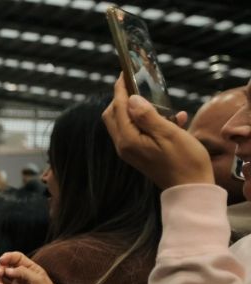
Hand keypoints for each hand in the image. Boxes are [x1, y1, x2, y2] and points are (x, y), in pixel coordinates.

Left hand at [102, 75, 211, 189]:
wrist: (190, 189)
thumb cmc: (184, 161)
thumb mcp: (169, 134)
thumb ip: (148, 116)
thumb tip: (131, 99)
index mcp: (128, 140)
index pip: (118, 108)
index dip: (120, 89)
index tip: (124, 73)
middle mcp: (124, 146)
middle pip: (113, 115)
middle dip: (121, 97)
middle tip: (135, 83)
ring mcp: (130, 151)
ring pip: (124, 123)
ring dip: (136, 108)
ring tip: (154, 97)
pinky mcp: (139, 154)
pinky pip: (138, 132)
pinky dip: (149, 121)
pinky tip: (174, 117)